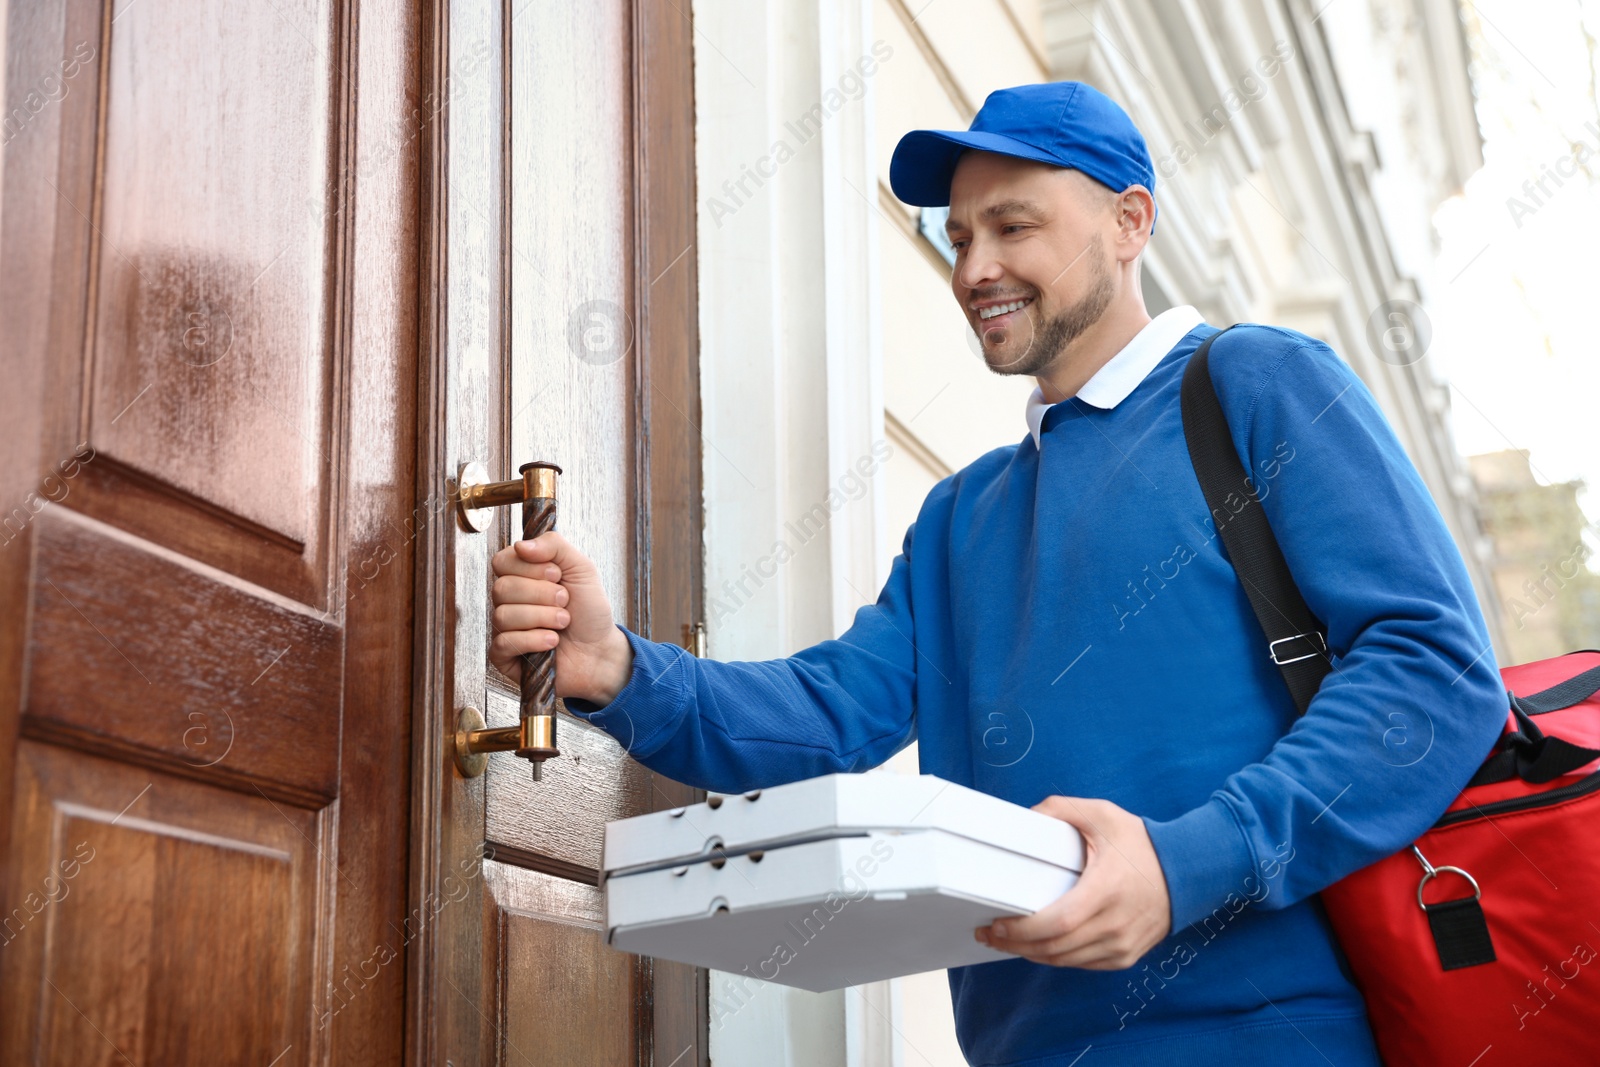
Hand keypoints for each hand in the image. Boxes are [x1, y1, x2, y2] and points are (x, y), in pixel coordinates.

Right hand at [489, 532, 632, 704]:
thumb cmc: (589, 610)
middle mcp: (508, 601)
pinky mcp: (504, 656)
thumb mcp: (581, 568)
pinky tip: (552, 641)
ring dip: (543, 617)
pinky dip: (534, 640)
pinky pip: (503, 643)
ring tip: (564, 623)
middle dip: (542, 594)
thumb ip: (554, 546)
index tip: (558, 575)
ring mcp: (504, 628)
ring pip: (503, 615)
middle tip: (565, 601)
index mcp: (520, 577)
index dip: (530, 568)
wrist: (601, 649)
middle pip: (502, 588)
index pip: (501, 562)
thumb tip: (521, 545)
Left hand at [975, 796, 1171, 968]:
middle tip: (989, 934)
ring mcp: (1122, 945)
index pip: (1057, 924)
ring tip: (1006, 941)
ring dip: (1032, 954)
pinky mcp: (1126, 955)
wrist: (1188, 871)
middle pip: (1055, 948)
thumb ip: (1061, 809)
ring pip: (1065, 961)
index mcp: (1106, 890)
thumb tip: (1026, 816)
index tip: (996, 925)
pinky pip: (1082, 964)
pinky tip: (1038, 947)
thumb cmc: (1142, 844)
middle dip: (1016, 945)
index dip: (1022, 931)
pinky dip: (1056, 957)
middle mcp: (1115, 924)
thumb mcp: (1103, 815)